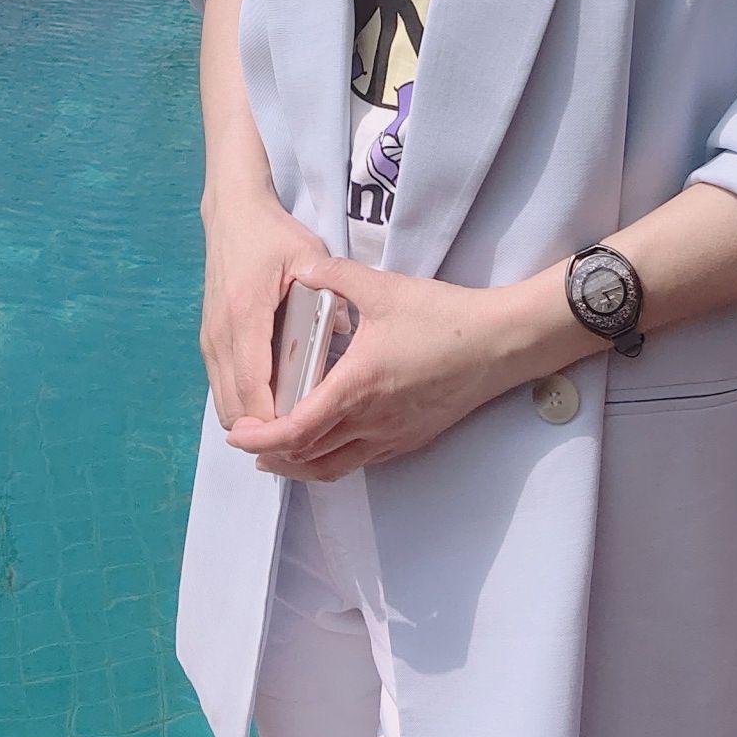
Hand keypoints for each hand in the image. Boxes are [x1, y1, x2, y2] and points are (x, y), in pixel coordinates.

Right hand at [199, 192, 329, 431]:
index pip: (253, 386)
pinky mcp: (208, 339)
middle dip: (263, 430)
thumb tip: (345, 335)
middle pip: (232, 405)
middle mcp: (220, 333)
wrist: (233, 214)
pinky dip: (241, 402)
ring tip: (289, 425)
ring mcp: (210, 338)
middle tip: (301, 437)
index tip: (299, 437)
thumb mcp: (308, 257)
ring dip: (251, 419)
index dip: (272, 421)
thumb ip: (327, 294)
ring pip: (223, 402)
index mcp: (246, 315)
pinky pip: (221, 386)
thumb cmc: (273, 235)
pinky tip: (271, 400)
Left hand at [226, 254, 523, 480]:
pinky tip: (326, 442)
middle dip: (271, 455)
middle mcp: (370, 422)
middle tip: (247, 441)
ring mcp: (392, 437)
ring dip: (299, 465)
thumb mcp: (384, 288)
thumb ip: (336, 276)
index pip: (296, 430)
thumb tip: (300, 268)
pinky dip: (331, 460)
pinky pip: (360, 462)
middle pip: (307, 458)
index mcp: (357, 387)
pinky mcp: (410, 440)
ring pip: (333, 468)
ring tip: (276, 453)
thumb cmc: (444, 317)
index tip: (237, 435)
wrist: (499, 345)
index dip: (261, 438)